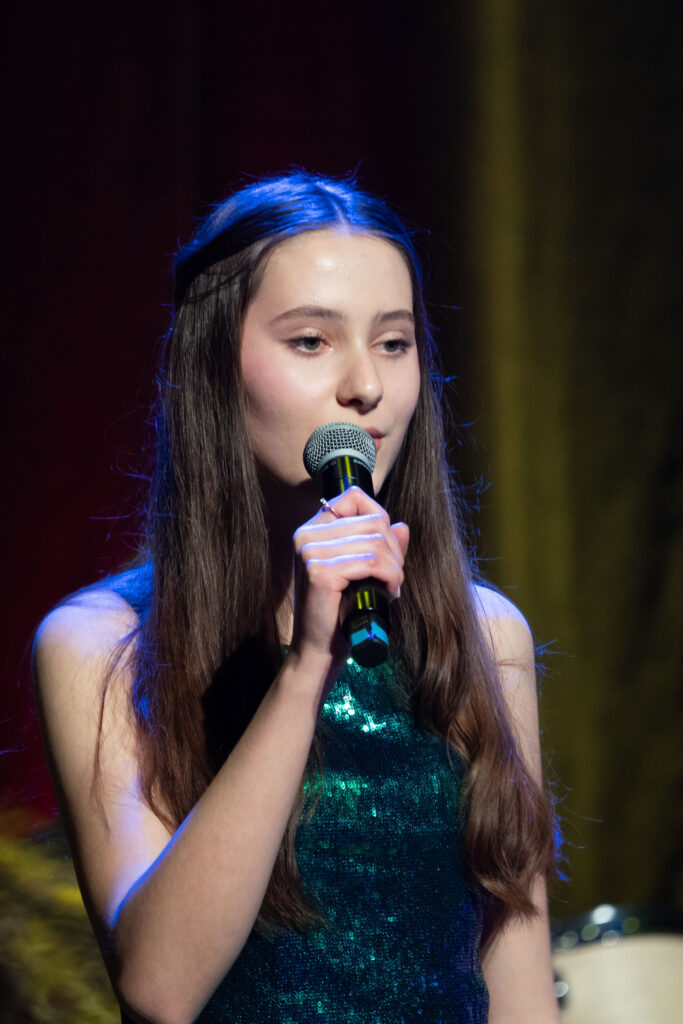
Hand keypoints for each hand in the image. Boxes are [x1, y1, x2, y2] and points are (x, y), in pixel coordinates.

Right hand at [290, 487, 408, 664]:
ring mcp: (310, 552)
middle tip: (394, 577)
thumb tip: (403, 527)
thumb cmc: (340, 611)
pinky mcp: (319, 572)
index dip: (380, 519)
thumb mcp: (362, 573)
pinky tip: (389, 592)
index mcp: (312, 530)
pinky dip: (389, 577)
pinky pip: (371, 562)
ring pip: (376, 542)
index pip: (354, 498)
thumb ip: (381, 547)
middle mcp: (306, 535)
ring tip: (392, 587)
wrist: (319, 649)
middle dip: (393, 550)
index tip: (385, 550)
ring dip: (395, 567)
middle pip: (372, 521)